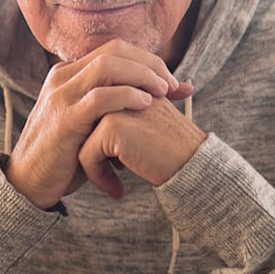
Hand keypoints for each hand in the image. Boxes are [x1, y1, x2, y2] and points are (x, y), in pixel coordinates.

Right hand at [4, 39, 193, 208]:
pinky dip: (126, 95)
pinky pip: (99, 97)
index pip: (116, 51)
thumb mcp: (95, 124)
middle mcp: (63, 77)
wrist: (29, 184)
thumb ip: (118, 108)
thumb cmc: (67, 156)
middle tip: (174, 86)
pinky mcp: (65, 118)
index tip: (176, 84)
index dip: (150, 61)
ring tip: (164, 92)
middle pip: (115, 51)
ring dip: (142, 75)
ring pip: (107, 66)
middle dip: (151, 64)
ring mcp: (62, 96)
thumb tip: (159, 101)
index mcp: (70, 74)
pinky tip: (146, 104)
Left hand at [77, 98, 207, 195]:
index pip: (98, 110)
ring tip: (112, 182)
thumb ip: (126, 121)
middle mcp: (121, 89)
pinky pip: (87, 154)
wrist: (193, 164)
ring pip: (82, 138)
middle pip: (86, 124)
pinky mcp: (111, 126)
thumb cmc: (174, 151)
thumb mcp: (148, 125)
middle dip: (91, 151)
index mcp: (132, 84)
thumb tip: (94, 139)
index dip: (101, 143)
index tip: (114, 165)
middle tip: (108, 174)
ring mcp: (114, 105)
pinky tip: (116, 189)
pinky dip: (97, 175)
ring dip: (93, 164)